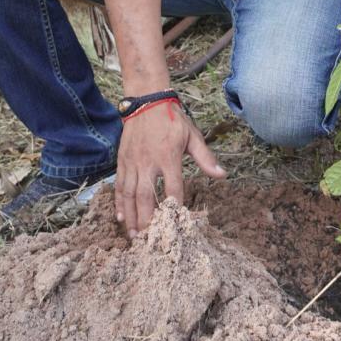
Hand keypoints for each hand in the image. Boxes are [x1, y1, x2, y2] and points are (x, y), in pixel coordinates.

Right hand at [115, 102, 225, 236]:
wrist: (147, 101)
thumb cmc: (172, 120)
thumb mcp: (192, 136)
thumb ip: (205, 157)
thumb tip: (222, 175)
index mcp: (168, 156)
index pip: (172, 187)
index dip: (174, 206)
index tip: (176, 224)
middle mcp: (148, 162)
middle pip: (145, 196)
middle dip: (147, 219)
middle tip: (149, 240)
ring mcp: (132, 162)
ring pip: (129, 194)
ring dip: (131, 216)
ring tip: (134, 236)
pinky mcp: (122, 161)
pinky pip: (119, 185)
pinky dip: (119, 203)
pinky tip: (121, 217)